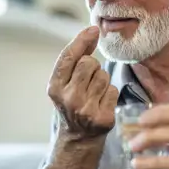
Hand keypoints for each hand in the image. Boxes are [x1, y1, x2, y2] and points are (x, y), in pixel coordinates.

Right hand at [47, 26, 118, 140]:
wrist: (77, 139)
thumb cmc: (72, 103)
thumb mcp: (65, 83)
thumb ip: (75, 59)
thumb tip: (92, 31)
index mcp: (54, 88)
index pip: (69, 57)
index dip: (81, 40)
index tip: (93, 29)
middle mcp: (68, 99)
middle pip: (89, 63)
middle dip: (92, 66)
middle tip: (87, 81)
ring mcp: (86, 110)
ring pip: (104, 76)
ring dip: (102, 81)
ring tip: (94, 94)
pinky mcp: (103, 119)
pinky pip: (113, 90)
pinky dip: (110, 94)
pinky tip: (101, 104)